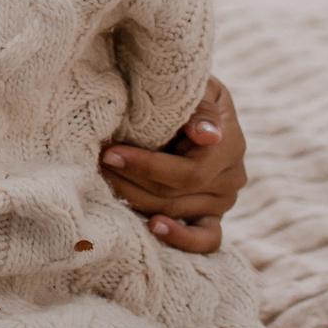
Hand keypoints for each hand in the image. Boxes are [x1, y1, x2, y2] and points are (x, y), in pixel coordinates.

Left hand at [99, 76, 245, 254]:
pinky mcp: (213, 216)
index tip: (108, 153)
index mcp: (229, 145)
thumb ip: (200, 110)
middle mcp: (231, 178)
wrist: (190, 102)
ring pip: (175, 211)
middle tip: (96, 165)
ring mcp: (223, 201)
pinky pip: (205, 239)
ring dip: (135, 198)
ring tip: (104, 182)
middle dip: (130, 180)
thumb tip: (207, 137)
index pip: (187, 173)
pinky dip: (180, 238)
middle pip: (175, 194)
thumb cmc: (185, 90)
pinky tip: (153, 228)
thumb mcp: (195, 88)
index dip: (145, 166)